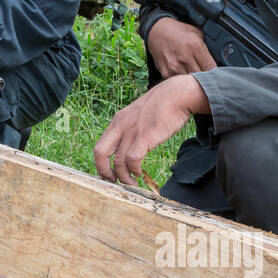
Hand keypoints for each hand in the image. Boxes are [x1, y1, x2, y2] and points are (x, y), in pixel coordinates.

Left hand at [93, 75, 210, 186]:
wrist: (177, 94)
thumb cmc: (162, 106)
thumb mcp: (138, 115)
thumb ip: (131, 128)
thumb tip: (130, 145)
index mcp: (117, 121)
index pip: (100, 145)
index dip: (100, 163)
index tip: (107, 175)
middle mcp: (120, 126)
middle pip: (100, 153)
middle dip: (104, 172)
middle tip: (113, 182)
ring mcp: (131, 131)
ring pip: (117, 161)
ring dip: (123, 177)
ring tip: (132, 182)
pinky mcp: (145, 136)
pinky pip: (132, 159)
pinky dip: (134, 170)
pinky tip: (140, 173)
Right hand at [145, 17, 216, 77]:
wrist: (156, 31)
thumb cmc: (178, 31)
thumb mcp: (196, 32)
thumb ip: (207, 46)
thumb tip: (218, 58)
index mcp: (195, 47)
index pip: (212, 68)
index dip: (216, 74)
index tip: (217, 75)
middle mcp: (185, 58)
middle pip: (202, 78)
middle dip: (206, 79)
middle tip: (208, 78)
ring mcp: (174, 66)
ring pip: (190, 83)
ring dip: (194, 82)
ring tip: (195, 77)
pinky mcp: (166, 72)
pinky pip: (179, 83)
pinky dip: (182, 82)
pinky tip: (183, 76)